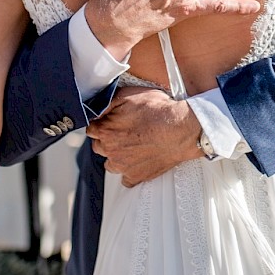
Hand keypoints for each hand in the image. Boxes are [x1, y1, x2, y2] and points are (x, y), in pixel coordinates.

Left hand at [87, 90, 201, 185]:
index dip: (102, 123)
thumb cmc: (159, 111)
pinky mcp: (137, 176)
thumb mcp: (130, 95)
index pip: (91, 129)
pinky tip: (139, 161)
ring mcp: (123, 166)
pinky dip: (130, 172)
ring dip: (117, 156)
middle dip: (108, 139)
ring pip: (110, 164)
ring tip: (132, 147)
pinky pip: (126, 179)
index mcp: (105, 131)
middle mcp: (110, 150)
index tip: (111, 122)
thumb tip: (96, 108)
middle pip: (99, 146)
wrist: (182, 129)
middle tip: (124, 132)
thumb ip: (107, 102)